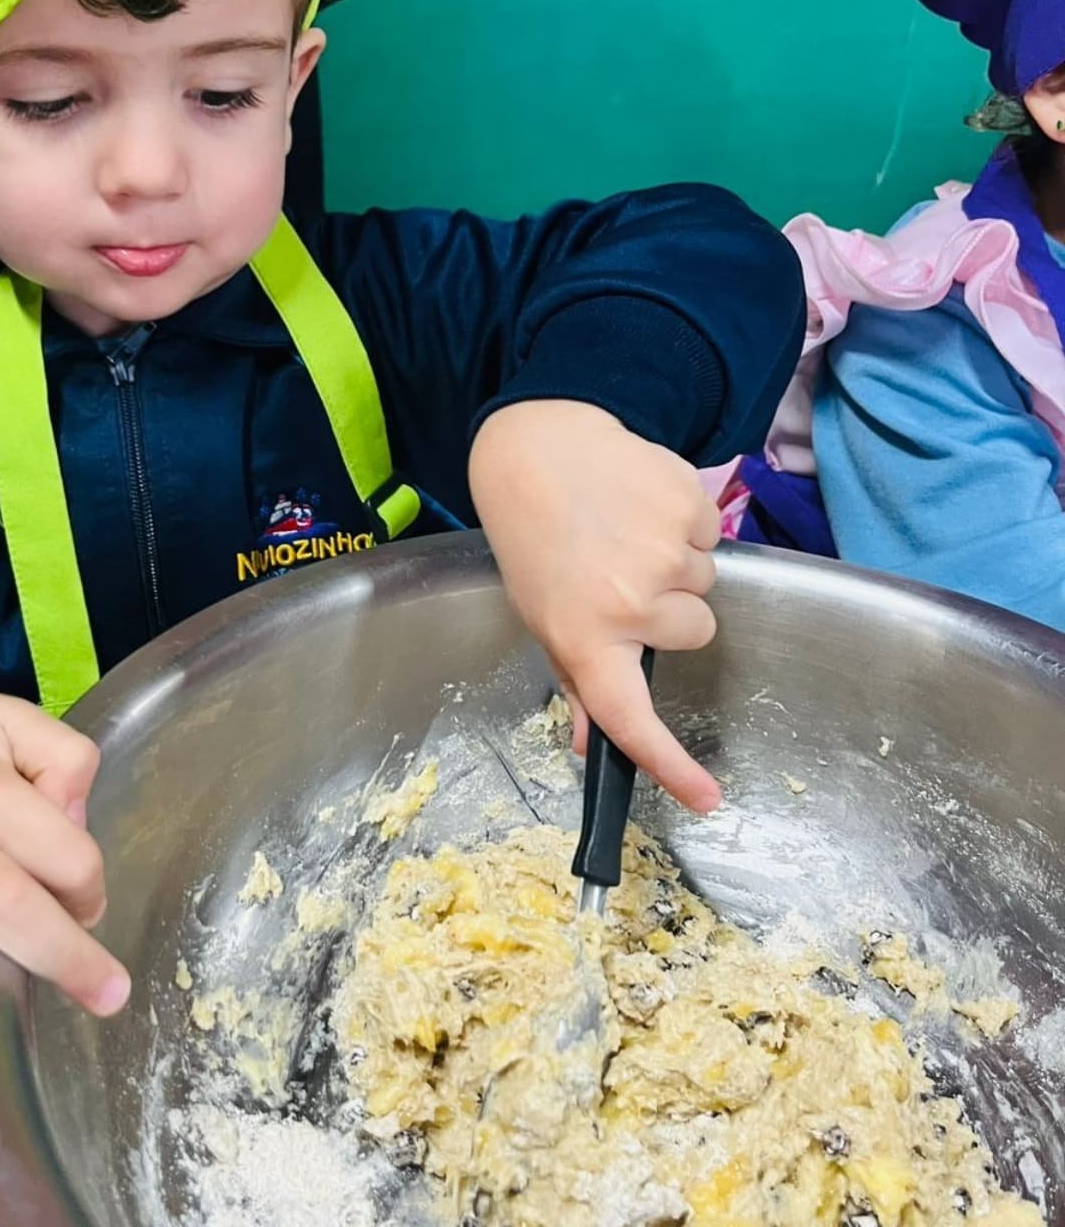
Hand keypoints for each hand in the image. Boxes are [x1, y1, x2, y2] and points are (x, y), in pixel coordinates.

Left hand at [470, 400, 722, 811]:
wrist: (537, 451)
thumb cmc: (536, 541)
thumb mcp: (542, 614)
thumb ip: (577, 678)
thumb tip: (588, 741)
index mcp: (583, 638)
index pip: (628, 718)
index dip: (669, 764)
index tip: (706, 798)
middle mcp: (627, 603)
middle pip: (693, 632)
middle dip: (670, 610)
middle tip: (622, 575)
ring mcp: (663, 553)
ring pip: (706, 584)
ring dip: (677, 565)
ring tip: (626, 534)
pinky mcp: (688, 505)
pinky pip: (713, 536)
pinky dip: (688, 525)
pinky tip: (642, 505)